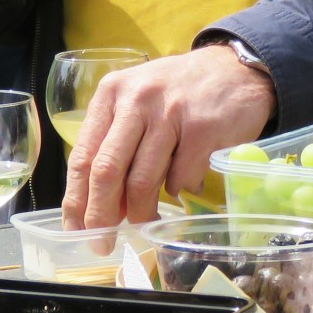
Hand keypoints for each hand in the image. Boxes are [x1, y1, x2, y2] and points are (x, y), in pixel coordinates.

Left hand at [62, 45, 276, 228]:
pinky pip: (181, 178)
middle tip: (102, 242)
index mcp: (112, 94)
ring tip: (144, 222)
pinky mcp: (202, 128)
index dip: (77, 200)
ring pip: (142, 180)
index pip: (82, 156)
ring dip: (141, 212)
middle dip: (101, 215)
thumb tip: (101, 203)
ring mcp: (170, 113)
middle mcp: (137, 100)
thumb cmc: (179, 92)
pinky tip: (182, 186)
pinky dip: (178, 191)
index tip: (77, 229)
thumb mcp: (137, 100)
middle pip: (106, 170)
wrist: (235, 69)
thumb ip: (116, 141)